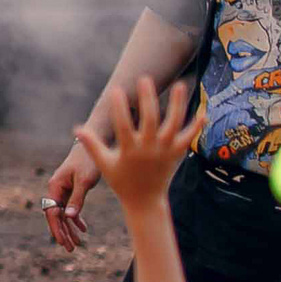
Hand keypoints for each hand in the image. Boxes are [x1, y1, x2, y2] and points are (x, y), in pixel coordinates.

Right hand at [42, 144, 100, 251]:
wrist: (94, 142)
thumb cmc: (88, 160)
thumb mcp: (85, 181)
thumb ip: (77, 199)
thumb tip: (68, 217)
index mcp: (55, 186)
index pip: (52, 213)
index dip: (57, 229)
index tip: (64, 243)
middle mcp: (56, 188)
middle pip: (55, 215)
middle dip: (62, 232)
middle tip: (71, 249)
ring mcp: (63, 189)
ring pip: (63, 213)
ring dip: (69, 228)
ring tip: (77, 243)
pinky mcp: (72, 188)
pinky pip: (70, 207)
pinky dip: (76, 218)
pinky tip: (84, 229)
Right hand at [76, 78, 198, 213]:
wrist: (144, 202)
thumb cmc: (121, 181)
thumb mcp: (104, 164)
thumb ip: (92, 145)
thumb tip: (77, 129)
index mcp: (130, 152)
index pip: (123, 126)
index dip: (118, 108)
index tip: (115, 90)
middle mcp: (149, 150)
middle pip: (151, 121)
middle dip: (148, 99)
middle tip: (145, 79)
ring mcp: (166, 152)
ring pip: (174, 125)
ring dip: (178, 105)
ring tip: (180, 85)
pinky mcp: (178, 154)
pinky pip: (189, 137)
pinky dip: (197, 124)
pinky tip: (203, 109)